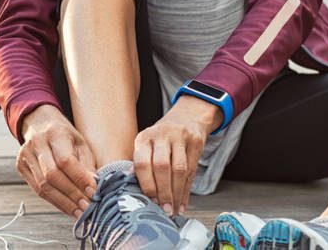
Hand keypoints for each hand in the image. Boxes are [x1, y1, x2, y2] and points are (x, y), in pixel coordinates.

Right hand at [16, 104, 96, 217]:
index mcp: (55, 132)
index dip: (79, 179)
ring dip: (63, 202)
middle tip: (87, 207)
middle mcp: (37, 143)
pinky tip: (67, 207)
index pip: (65, 160)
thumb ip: (87, 164)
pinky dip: (54, 201)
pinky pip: (37, 189)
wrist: (40, 123)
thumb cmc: (65, 135)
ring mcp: (25, 155)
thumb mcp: (80, 143)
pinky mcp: (21, 166)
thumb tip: (94, 187)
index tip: (93, 192)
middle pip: (52, 175)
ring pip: (43, 185)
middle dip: (71, 194)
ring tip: (79, 211)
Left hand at [132, 96, 218, 215]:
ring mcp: (179, 136)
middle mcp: (160, 134)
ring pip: (179, 169)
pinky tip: (184, 202)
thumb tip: (132, 189)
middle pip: (162, 167)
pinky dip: (187, 190)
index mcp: (144, 138)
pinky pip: (192, 169)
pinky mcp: (195, 141)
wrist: (187, 118)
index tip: (150, 202)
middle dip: (163, 192)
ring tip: (174, 209)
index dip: (147, 185)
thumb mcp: (148, 145)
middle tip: (165, 210)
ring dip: (176, 193)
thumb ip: (141, 164)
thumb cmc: (162, 139)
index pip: (142, 163)